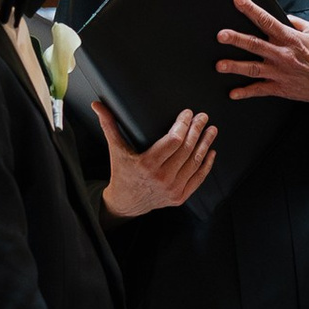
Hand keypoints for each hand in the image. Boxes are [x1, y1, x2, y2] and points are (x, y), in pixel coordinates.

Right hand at [97, 101, 216, 217]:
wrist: (126, 202)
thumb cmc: (122, 173)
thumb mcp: (115, 150)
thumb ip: (109, 126)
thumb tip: (98, 106)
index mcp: (147, 164)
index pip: (173, 141)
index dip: (183, 126)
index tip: (188, 113)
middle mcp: (162, 178)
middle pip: (186, 149)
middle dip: (197, 130)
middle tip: (203, 117)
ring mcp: (172, 189)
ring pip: (194, 162)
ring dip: (205, 144)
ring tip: (211, 129)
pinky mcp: (179, 197)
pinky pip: (197, 178)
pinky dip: (206, 165)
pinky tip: (211, 151)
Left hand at [218, 0, 308, 113]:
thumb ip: (297, 23)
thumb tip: (284, 16)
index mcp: (290, 39)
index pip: (267, 20)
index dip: (251, 9)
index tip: (238, 1)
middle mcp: (282, 55)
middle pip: (255, 45)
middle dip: (236, 39)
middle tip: (221, 35)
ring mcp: (279, 73)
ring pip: (252, 68)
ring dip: (235, 66)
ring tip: (219, 65)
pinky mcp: (280, 88)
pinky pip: (259, 90)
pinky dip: (245, 92)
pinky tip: (233, 93)